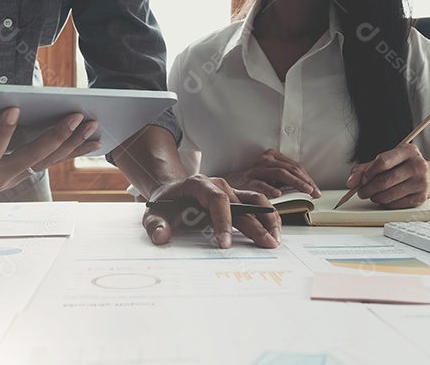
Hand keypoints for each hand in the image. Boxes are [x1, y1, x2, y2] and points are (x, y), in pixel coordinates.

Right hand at [0, 107, 100, 219]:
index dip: (1, 134)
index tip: (13, 109)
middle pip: (30, 158)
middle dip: (54, 138)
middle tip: (74, 118)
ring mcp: (12, 177)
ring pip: (46, 160)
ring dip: (71, 144)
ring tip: (93, 126)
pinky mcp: (20, 173)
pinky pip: (50, 162)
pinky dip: (71, 150)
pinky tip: (92, 140)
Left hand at [142, 175, 279, 248]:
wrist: (171, 194)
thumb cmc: (166, 205)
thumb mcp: (154, 214)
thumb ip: (155, 225)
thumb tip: (161, 236)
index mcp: (198, 185)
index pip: (217, 200)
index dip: (223, 221)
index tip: (224, 244)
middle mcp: (218, 185)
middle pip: (242, 203)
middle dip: (255, 225)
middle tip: (266, 244)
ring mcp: (230, 191)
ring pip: (256, 200)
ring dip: (268, 219)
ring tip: (275, 239)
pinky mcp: (236, 199)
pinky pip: (257, 205)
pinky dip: (267, 218)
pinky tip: (273, 233)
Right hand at [224, 149, 319, 197]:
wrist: (231, 183)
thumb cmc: (254, 180)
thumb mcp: (272, 176)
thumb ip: (286, 180)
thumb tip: (306, 189)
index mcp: (273, 157)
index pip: (295, 166)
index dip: (308, 178)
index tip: (316, 190)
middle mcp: (266, 160)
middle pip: (290, 169)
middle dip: (305, 181)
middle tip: (313, 192)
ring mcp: (257, 169)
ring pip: (280, 173)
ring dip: (295, 183)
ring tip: (304, 191)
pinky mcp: (248, 180)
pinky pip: (261, 183)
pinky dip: (270, 188)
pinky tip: (278, 194)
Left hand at [347, 143, 429, 208]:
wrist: (428, 176)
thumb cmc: (402, 167)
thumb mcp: (387, 160)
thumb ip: (366, 168)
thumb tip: (351, 182)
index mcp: (408, 151)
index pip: (383, 162)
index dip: (367, 173)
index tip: (360, 179)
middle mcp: (417, 165)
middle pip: (384, 181)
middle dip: (367, 189)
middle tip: (362, 191)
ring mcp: (421, 182)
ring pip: (388, 195)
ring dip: (375, 197)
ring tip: (373, 194)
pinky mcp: (420, 197)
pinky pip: (395, 204)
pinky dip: (385, 203)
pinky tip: (386, 198)